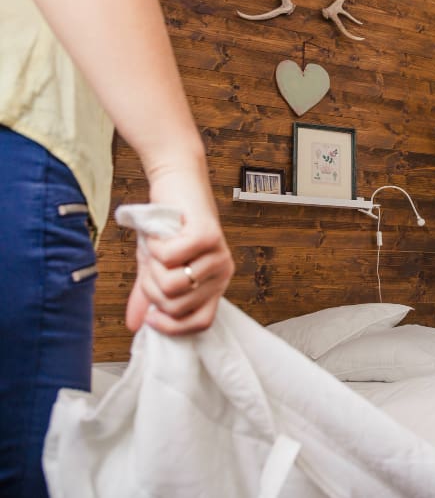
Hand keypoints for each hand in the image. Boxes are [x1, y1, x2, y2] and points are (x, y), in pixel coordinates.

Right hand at [125, 165, 233, 334]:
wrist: (173, 183)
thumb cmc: (166, 225)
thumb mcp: (154, 266)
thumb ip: (148, 295)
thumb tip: (135, 325)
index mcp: (215, 284)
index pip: (201, 323)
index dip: (173, 326)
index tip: (152, 316)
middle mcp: (223, 272)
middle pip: (177, 307)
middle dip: (153, 289)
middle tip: (153, 265)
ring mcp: (219, 253)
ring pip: (173, 285)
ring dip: (153, 267)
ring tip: (158, 248)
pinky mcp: (208, 235)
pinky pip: (171, 258)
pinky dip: (155, 247)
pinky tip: (161, 235)